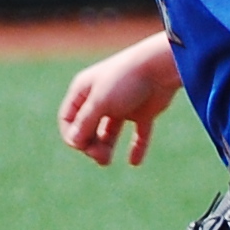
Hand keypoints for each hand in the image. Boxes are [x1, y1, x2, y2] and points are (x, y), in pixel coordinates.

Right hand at [59, 31, 181, 166]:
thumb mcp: (100, 102)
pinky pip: (138, 134)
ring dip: (105, 148)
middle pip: (87, 129)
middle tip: (100, 156)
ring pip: (108, 133)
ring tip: (106, 160)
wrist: (161, 67)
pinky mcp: (143, 112)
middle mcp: (101, 98)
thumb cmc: (126, 79)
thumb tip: (73, 142)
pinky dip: (136, 148)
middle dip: (89, 145)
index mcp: (84, 90)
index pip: (68, 119)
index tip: (82, 146)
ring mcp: (122, 105)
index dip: (72, 136)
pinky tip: (134, 162)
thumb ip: (86, 123)